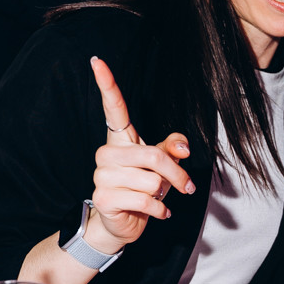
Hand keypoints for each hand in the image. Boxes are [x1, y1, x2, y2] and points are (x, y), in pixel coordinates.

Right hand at [83, 56, 195, 254]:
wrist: (123, 223)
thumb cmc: (142, 188)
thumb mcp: (162, 164)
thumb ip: (173, 148)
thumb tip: (184, 148)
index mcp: (119, 139)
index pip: (113, 108)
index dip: (106, 84)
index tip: (97, 60)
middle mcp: (106, 153)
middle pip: (154, 156)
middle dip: (178, 175)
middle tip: (186, 186)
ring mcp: (102, 175)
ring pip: (152, 181)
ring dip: (164, 194)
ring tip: (156, 198)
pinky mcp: (104, 198)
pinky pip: (145, 200)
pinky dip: (159, 210)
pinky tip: (156, 212)